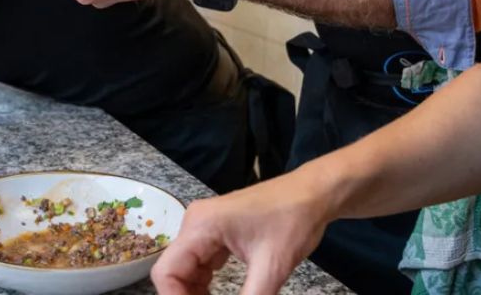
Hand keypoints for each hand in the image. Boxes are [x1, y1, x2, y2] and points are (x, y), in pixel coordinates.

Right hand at [151, 171, 331, 294]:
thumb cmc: (294, 220)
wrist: (314, 194)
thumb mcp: (272, 267)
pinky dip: (205, 285)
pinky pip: (200, 264)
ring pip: (186, 270)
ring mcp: (205, 227)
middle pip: (174, 272)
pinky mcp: (217, 232)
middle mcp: (195, 224)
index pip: (166, 272)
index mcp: (201, 226)